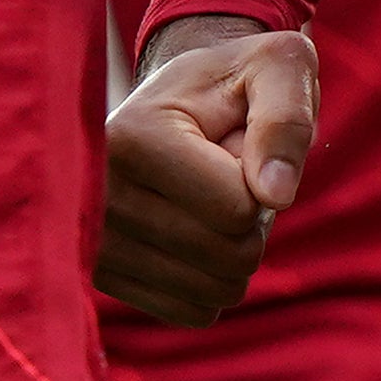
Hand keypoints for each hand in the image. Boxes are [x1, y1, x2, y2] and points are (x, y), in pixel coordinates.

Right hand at [96, 17, 317, 326]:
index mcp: (131, 139)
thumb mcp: (274, 68)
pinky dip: (211, 279)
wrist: (174, 104)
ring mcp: (94, 245)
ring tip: (207, 199)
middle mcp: (98, 197)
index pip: (238, 208)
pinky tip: (190, 231)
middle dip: (253, 220)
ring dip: (234, 252)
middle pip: (230, 256)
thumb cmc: (233, 81)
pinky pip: (196, 312)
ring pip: (215, 292)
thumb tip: (276, 195)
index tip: (233, 141)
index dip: (262, 179)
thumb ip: (285, 116)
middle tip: (225, 173)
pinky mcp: (104, 279)